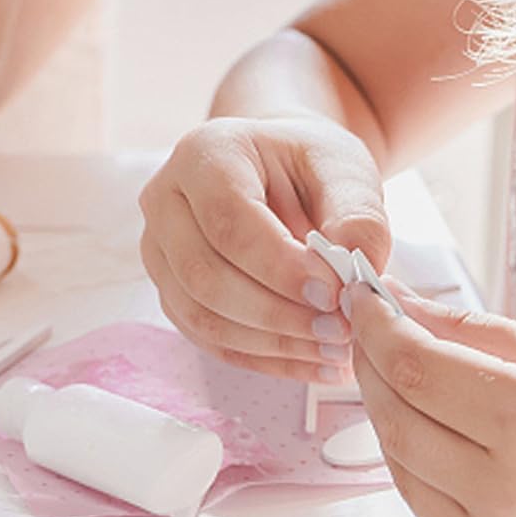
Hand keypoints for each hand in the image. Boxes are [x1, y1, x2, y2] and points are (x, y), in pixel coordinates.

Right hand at [138, 115, 389, 381]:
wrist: (278, 169)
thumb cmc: (308, 163)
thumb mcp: (345, 168)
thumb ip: (357, 214)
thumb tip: (357, 266)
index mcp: (203, 155)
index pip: (228, 221)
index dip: (279, 266)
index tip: (335, 292)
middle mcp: (163, 202)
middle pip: (203, 275)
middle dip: (276, 313)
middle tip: (340, 329)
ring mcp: (158, 251)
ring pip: (200, 315)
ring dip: (271, 343)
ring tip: (334, 351)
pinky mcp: (170, 292)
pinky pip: (208, 338)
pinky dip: (263, 358)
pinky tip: (313, 361)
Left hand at [347, 279, 515, 516]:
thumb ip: (472, 332)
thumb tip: (399, 302)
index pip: (415, 368)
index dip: (376, 327)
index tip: (363, 301)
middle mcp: (510, 492)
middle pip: (396, 418)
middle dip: (370, 367)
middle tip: (369, 335)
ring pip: (399, 467)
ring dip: (385, 417)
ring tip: (396, 381)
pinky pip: (425, 511)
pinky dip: (414, 466)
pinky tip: (429, 436)